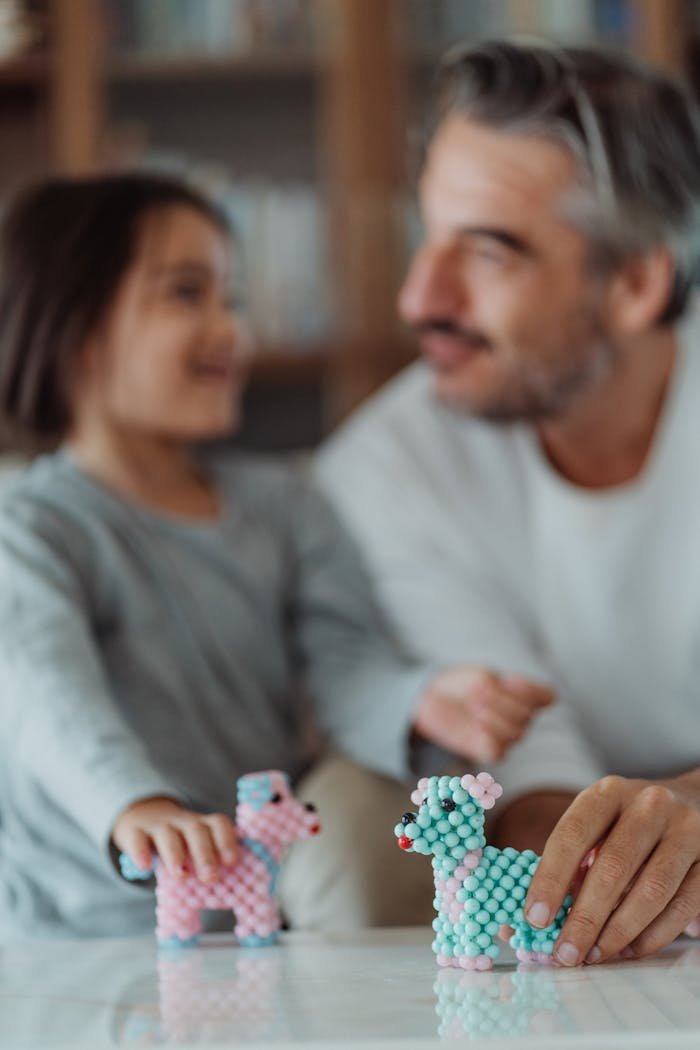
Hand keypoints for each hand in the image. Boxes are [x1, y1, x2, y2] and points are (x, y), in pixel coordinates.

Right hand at [112, 796, 238, 882]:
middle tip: (210, 876)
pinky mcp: (134, 831)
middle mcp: (182, 822)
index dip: (226, 841)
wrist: (139, 815)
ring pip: (168, 834)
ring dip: (176, 854)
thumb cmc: (177, 841)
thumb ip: (207, 864)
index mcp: (202, 824)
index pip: (218, 824)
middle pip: (196, 830)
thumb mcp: (193, 847)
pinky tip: (144, 867)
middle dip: (205, 854)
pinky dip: (141, 852)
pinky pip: (137, 839)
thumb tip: (225, 893)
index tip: (231, 862)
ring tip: (181, 876)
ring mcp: (157, 825)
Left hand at [412, 666, 553, 762]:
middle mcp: (519, 717)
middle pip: (528, 715)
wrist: (433, 696)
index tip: (507, 680)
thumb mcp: (480, 675)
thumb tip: (498, 698)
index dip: (532, 690)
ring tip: (474, 705)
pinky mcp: (486, 750)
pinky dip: (489, 736)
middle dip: (502, 701)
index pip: (548, 697)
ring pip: (516, 734)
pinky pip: (499, 751)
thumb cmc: (461, 683)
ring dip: (494, 716)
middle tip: (478, 691)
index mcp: (523, 695)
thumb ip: (494, 685)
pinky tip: (476, 724)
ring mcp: (504, 736)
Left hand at [524, 774, 699, 965]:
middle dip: (585, 917)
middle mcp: (649, 805)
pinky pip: (684, 905)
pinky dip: (654, 935)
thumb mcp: (598, 823)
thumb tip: (539, 916)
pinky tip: (630, 950)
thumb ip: (572, 861)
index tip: (535, 918)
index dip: (551, 879)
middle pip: (613, 866)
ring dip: (619, 931)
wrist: (694, 801)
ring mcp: (685, 830)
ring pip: (652, 889)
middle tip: (566, 952)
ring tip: (595, 955)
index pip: (573, 834)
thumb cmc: (629, 821)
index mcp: (608, 792)